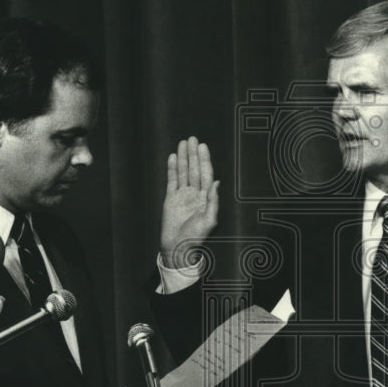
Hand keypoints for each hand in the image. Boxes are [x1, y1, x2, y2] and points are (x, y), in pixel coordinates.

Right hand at [161, 136, 219, 268]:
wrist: (178, 247)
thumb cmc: (196, 237)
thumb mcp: (209, 220)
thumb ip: (213, 201)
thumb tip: (217, 182)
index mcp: (205, 198)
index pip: (206, 174)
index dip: (204, 160)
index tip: (202, 147)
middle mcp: (194, 194)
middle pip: (194, 169)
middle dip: (193, 154)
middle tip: (192, 139)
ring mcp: (182, 195)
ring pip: (183, 172)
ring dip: (182, 158)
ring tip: (182, 143)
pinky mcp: (170, 199)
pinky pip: (171, 181)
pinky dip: (171, 169)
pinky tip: (172, 157)